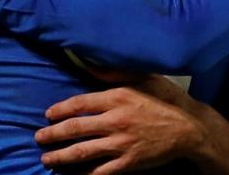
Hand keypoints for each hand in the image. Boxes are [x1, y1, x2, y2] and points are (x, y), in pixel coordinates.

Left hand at [35, 76, 205, 173]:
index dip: (60, 109)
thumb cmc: (167, 100)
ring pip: (82, 152)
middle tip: (39, 137)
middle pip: (75, 129)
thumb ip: (115, 72)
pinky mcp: (128, 163)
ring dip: (61, 156)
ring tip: (47, 158)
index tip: (48, 114)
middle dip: (53, 134)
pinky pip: (100, 171)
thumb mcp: (145, 78)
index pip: (80, 103)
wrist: (189, 129)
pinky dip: (85, 174)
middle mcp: (115, 121)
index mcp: (118, 97)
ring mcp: (121, 144)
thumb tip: (89, 65)